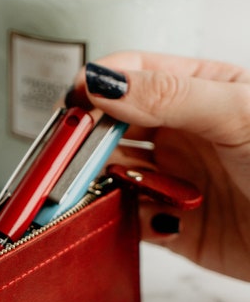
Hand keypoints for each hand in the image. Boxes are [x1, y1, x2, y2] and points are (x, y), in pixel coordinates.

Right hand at [68, 51, 249, 281]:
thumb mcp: (236, 113)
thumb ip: (170, 95)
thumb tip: (104, 81)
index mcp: (199, 93)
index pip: (134, 77)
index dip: (99, 84)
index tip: (72, 101)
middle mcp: (180, 135)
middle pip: (114, 128)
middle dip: (88, 137)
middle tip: (67, 150)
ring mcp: (172, 179)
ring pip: (114, 174)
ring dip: (101, 180)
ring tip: (95, 187)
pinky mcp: (169, 224)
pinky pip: (129, 218)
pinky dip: (122, 218)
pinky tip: (143, 217)